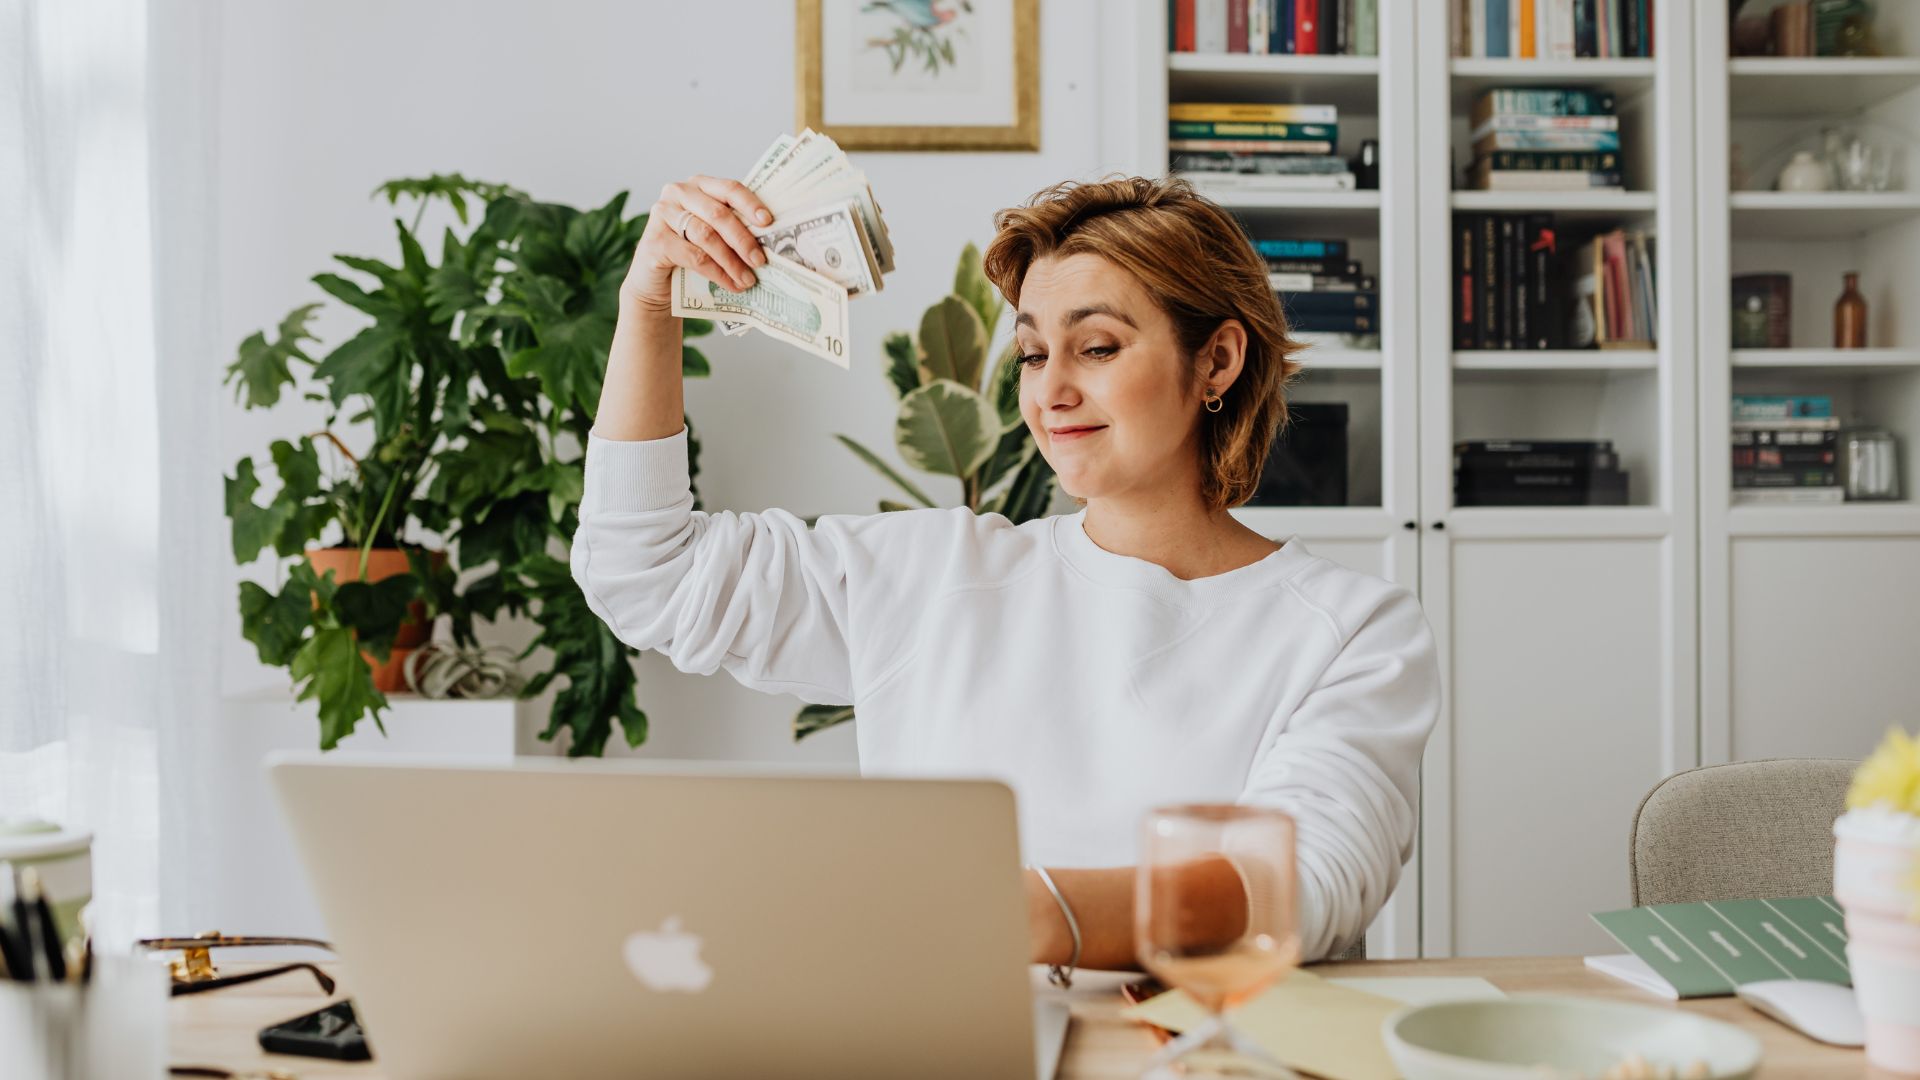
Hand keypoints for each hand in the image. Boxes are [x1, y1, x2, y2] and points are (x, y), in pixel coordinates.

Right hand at [621, 174, 772, 314]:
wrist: (657, 282)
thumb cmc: (691, 254)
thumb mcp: (714, 236)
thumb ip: (733, 228)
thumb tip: (770, 241)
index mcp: (698, 185)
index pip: (729, 188)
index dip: (750, 204)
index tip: (768, 222)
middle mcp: (678, 192)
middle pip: (718, 214)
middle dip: (743, 239)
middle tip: (760, 261)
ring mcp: (663, 214)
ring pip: (706, 236)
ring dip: (731, 261)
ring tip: (747, 280)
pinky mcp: (654, 240)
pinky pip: (693, 256)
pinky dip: (716, 273)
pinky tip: (730, 284)